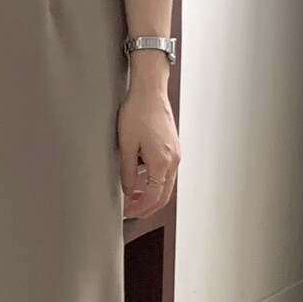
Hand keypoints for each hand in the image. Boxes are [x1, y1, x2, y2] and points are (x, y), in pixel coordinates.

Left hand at [117, 81, 179, 218]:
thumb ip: (127, 170)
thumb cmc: (138, 112)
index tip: (127, 211)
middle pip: (164, 195)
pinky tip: (141, 175)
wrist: (150, 91)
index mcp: (162, 162)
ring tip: (134, 194)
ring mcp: (175, 153)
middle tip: (131, 210)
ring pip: (167, 184)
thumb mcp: (126, 144)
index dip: (139, 208)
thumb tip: (128, 189)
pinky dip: (156, 180)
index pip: (154, 197)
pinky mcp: (173, 146)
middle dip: (148, 206)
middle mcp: (173, 160)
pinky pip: (167, 171)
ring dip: (152, 193)